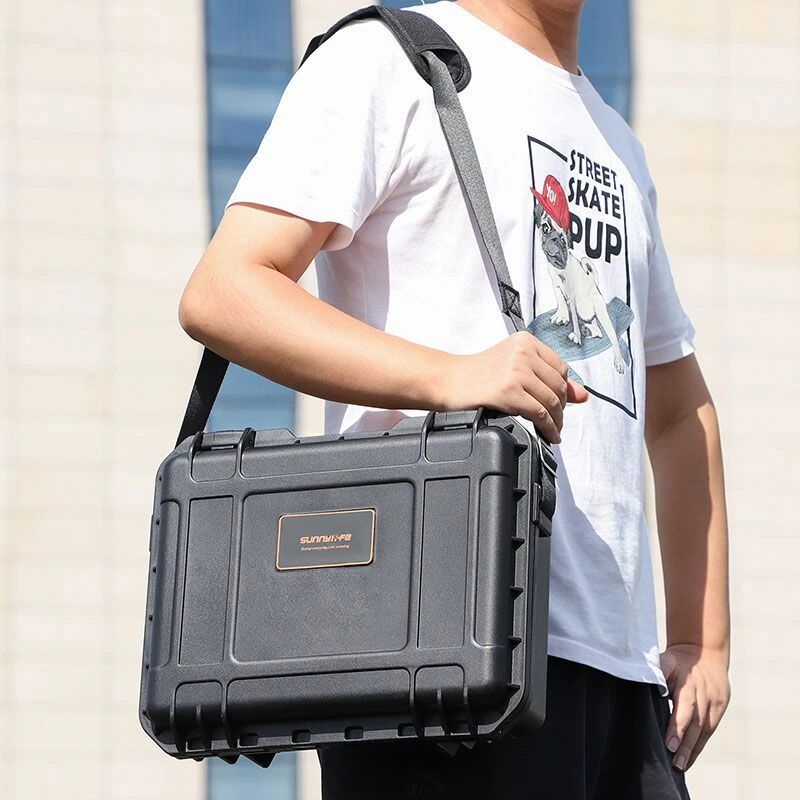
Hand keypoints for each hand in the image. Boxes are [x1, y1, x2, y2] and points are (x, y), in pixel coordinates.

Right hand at [440, 332, 588, 443]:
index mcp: (526, 341)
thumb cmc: (477, 374)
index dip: (563, 390)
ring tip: (553, 430)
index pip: (560, 368)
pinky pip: (540, 414)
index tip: (560, 403)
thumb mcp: (514, 367)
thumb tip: (582, 395)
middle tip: (556, 420)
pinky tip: (548, 435)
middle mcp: (523, 353)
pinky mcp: (509, 391)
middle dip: (561, 407)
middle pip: (558, 385)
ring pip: (552, 401)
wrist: (448, 380)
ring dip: (556, 421)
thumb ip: (548, 377)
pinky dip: (548, 428)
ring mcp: (516, 371)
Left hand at [661, 644, 730, 771]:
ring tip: (680, 766)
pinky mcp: (719, 709)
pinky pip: (709, 730)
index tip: (669, 744)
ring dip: (692, 749)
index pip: (684, 705)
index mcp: (687, 680)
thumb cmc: (676, 660)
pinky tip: (688, 760)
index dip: (677, 725)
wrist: (703, 652)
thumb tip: (639, 681)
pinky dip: (698, 746)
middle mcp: (702, 692)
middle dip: (684, 743)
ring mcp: (713, 701)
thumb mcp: (665, 660)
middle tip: (675, 762)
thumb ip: (657, 673)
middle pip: (695, 721)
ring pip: (704, 729)